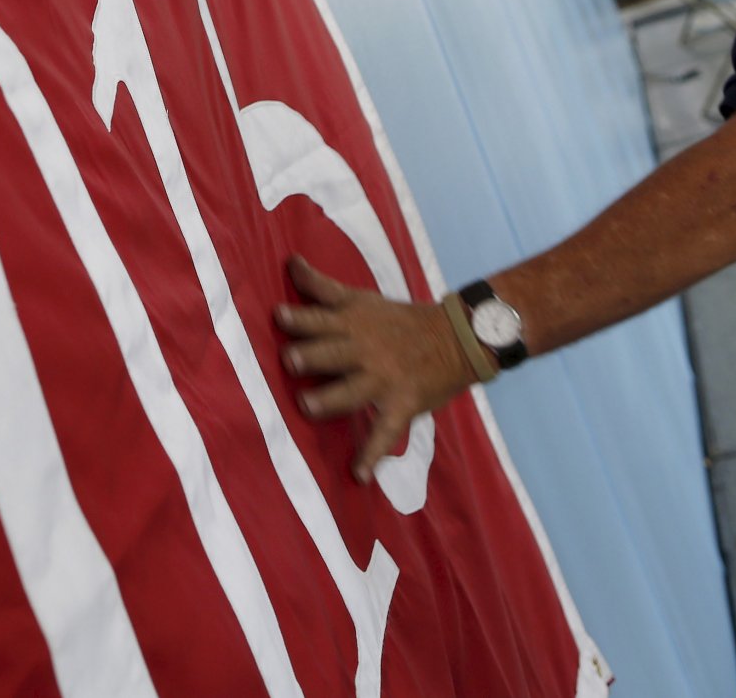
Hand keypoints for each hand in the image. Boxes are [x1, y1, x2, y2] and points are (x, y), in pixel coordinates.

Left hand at [275, 255, 477, 483]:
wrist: (456, 338)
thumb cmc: (397, 318)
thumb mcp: (360, 298)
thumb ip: (321, 286)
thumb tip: (290, 260)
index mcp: (353, 323)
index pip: (322, 319)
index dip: (301, 317)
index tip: (279, 315)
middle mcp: (365, 350)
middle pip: (334, 353)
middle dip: (312, 356)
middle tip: (290, 360)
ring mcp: (384, 379)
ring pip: (352, 391)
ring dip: (330, 400)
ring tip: (307, 407)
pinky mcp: (402, 404)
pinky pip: (385, 432)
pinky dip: (373, 455)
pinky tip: (359, 475)